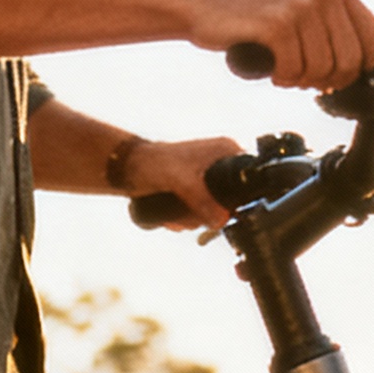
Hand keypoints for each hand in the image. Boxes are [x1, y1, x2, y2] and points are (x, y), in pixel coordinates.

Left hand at [115, 133, 250, 231]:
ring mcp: (206, 179)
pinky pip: (198, 213)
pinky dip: (185, 220)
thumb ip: (202, 200)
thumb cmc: (152, 163)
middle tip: (189, 215)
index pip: (247, 180)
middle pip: (230, 202)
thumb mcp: (181, 181)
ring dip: (193, 220)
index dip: (237, 201)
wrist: (126, 168)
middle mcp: (219, 164)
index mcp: (226, 151)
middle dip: (208, 215)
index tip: (217, 212)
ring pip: (212, 212)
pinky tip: (171, 218)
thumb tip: (222, 220)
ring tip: (176, 215)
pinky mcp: (193, 192)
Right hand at [188, 0, 373, 91]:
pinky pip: (293, 71)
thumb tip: (363, 72)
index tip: (331, 75)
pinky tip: (269, 69)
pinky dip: (281, 78)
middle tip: (301, 75)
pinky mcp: (276, 24)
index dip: (355, 68)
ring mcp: (300, 6)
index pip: (372, 41)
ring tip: (282, 69)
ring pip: (321, 70)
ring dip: (299, 80)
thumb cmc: (257, 20)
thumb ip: (336, 32)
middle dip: (326, 79)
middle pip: (349, 62)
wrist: (205, 6)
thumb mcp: (306, 15)